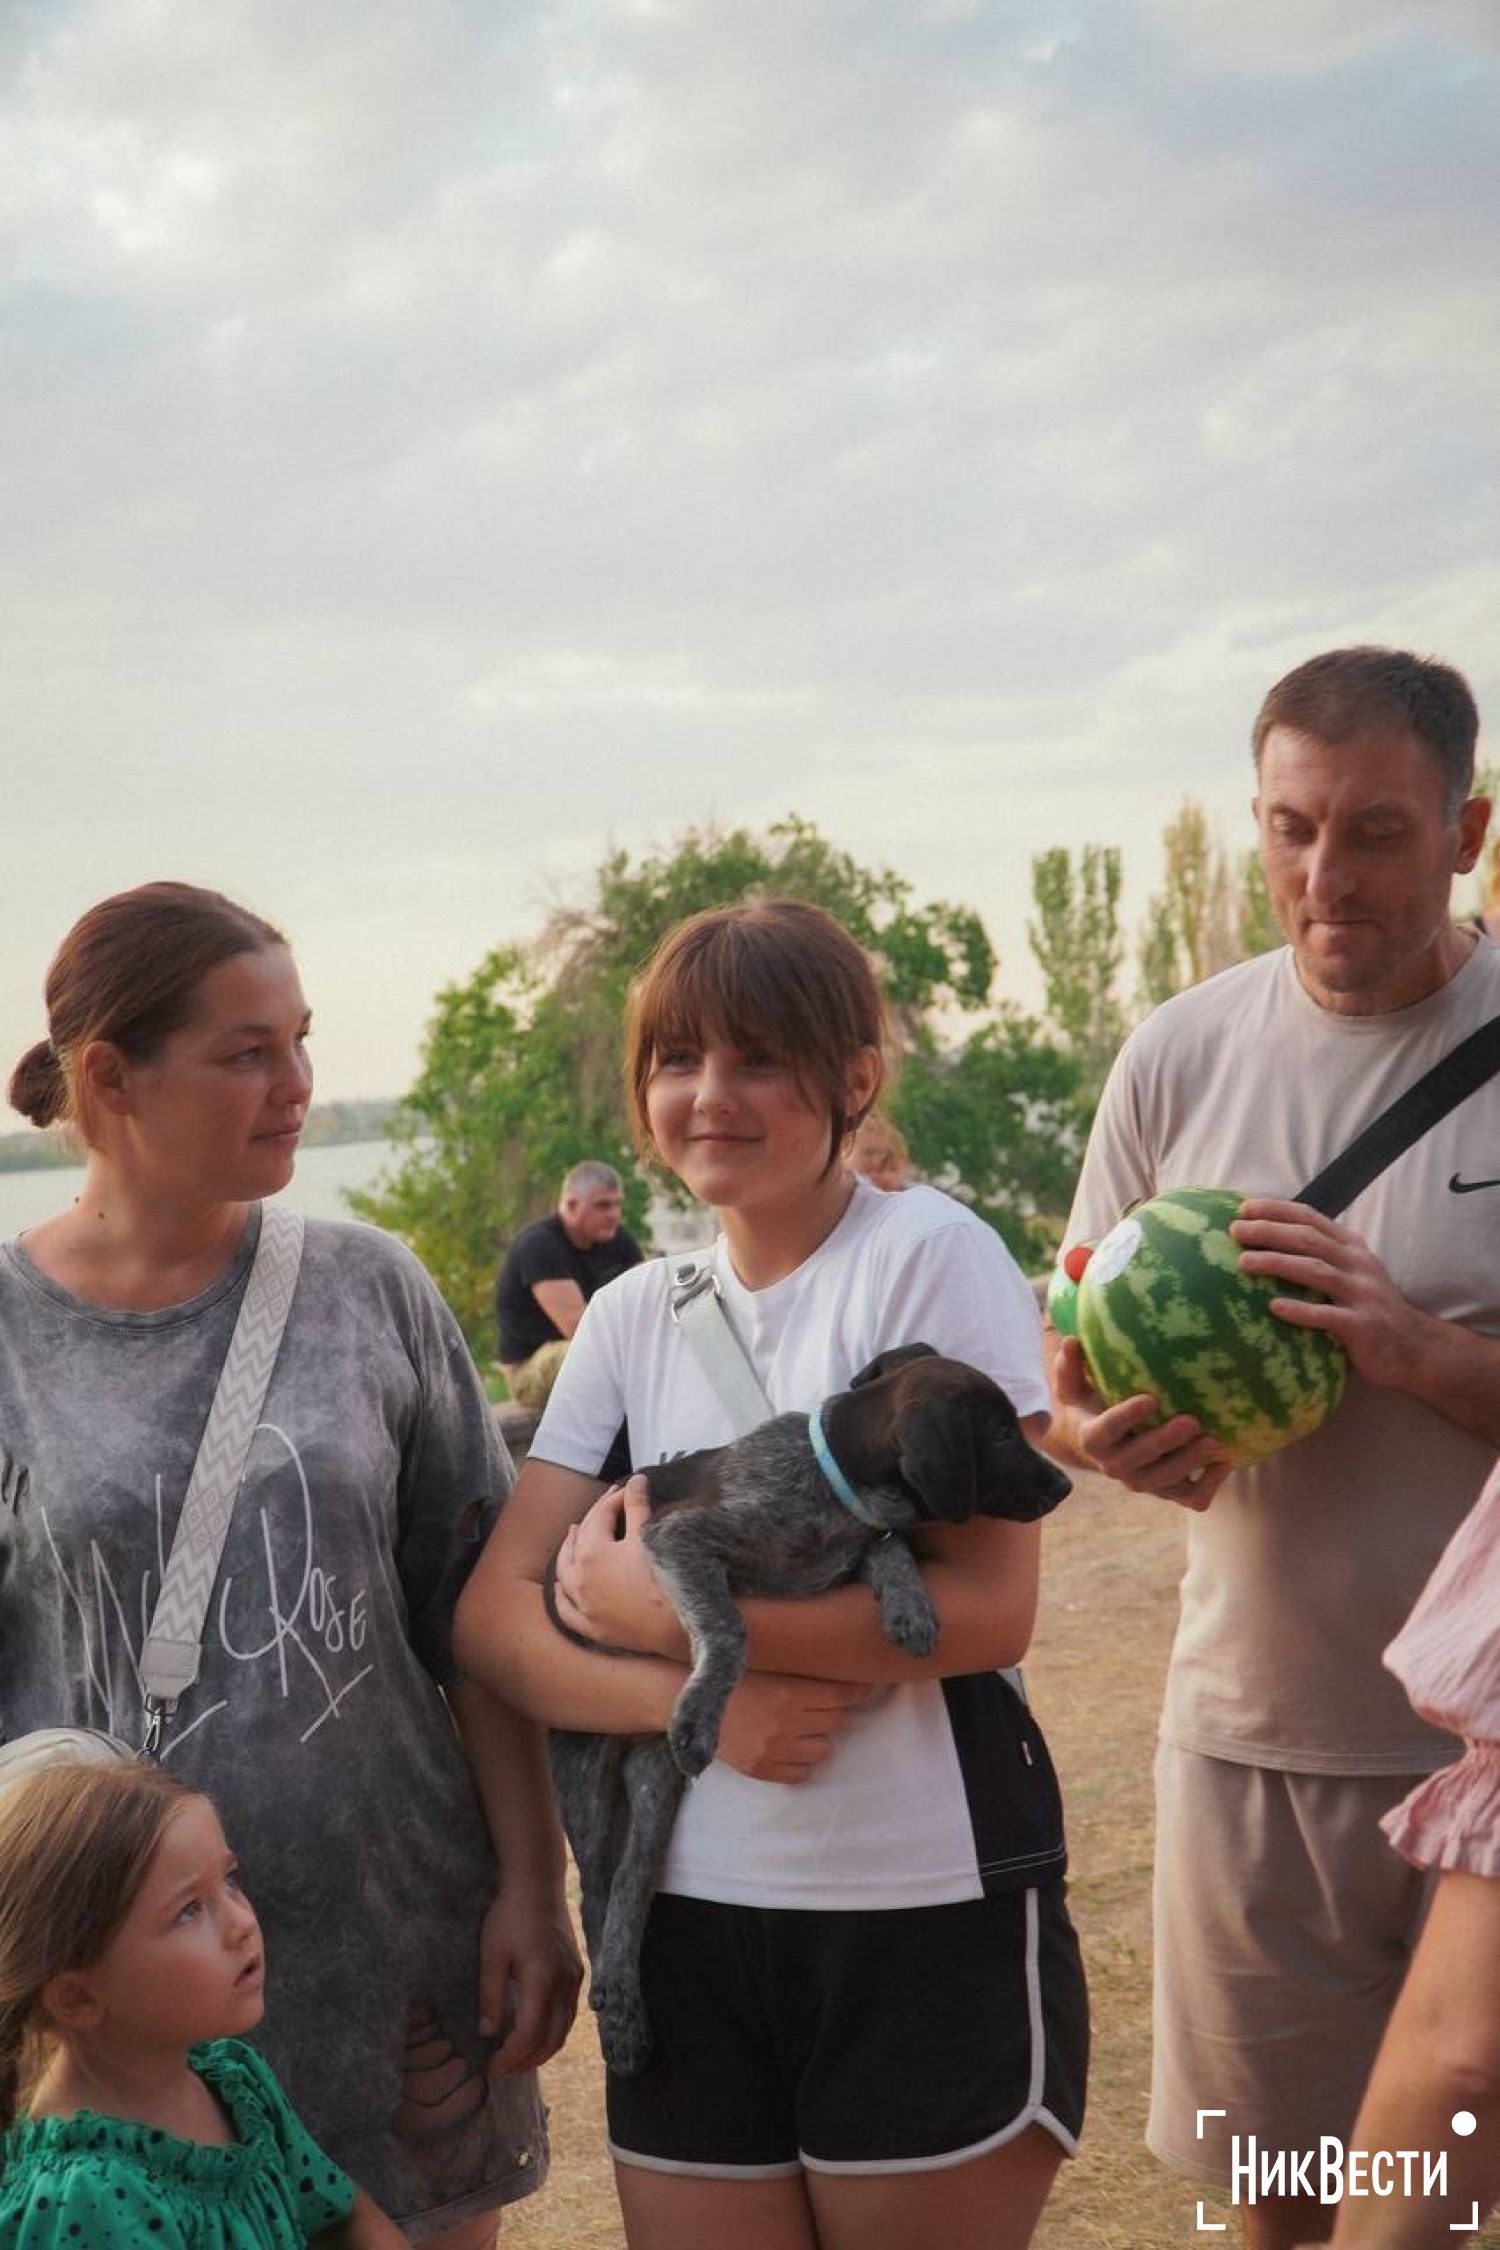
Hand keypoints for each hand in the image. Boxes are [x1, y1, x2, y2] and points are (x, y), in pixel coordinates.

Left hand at [477, 1883, 582, 2074]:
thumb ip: (491, 1996)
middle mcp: (565, 1983)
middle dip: (527, 2061)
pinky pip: (569, 2013)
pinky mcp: (577, 1971)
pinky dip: (554, 2032)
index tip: (492, 2066)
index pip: (530, 2033)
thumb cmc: (510, 1916)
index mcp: (542, 1980)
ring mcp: (575, 1977)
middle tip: (502, 2069)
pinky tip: (536, 2033)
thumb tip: (487, 2033)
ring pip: (565, 2029)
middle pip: (553, 2039)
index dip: (511, 2056)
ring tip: (517, 2058)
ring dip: (543, 2050)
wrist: (538, 1883)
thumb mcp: (492, 1955)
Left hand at [551, 1478, 686, 1657]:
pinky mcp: (592, 1628)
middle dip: (592, 1519)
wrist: (677, 1625)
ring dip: (567, 1552)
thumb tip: (635, 1480)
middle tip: (606, 1504)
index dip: (615, 1499)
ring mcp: (583, 1605)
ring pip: (564, 1574)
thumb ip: (637, 1505)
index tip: (629, 1489)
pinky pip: (566, 1610)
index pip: (600, 1516)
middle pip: (579, 1541)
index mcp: (592, 1553)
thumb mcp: (648, 1537)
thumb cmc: (664, 1578)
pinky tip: (560, 1587)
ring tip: (572, 1535)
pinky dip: (561, 1596)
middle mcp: (579, 1578)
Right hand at [715, 1671, 878, 1782]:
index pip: (842, 1696)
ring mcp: (774, 1749)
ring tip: (799, 1725)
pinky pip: (802, 1773)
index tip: (866, 1688)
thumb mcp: (771, 1666)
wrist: (690, 1702)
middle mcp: (786, 1722)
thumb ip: (805, 1670)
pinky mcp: (762, 1770)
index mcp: (790, 1691)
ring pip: (824, 1749)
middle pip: (836, 1722)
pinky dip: (800, 1761)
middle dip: (831, 1712)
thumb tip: (851, 1672)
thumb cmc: (734, 1677)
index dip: (857, 1692)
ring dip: (817, 1737)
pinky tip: (786, 1745)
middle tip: (817, 1703)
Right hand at [1052, 1334, 1230, 1511]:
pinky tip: (1225, 1464)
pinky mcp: (1165, 1491)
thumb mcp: (1073, 1387)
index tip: (1150, 1399)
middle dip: (1165, 1443)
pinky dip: (1208, 1486)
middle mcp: (1115, 1466)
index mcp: (1093, 1439)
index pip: (1107, 1432)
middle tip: (1192, 1421)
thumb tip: (1071, 1340)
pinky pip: (1188, 1498)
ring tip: (1214, 1442)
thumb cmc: (1090, 1406)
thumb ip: (1070, 1367)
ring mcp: (1141, 1481)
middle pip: (1138, 1461)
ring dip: (1189, 1464)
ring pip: (1164, 1482)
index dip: (1127, 1418)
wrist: (1101, 1446)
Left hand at [1231, 1198, 1421, 1391]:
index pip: (1312, 1218)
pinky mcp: (1363, 1326)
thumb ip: (1322, 1257)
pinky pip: (1328, 1316)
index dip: (1278, 1210)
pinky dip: (1301, 1310)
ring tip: (1244, 1262)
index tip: (1244, 1207)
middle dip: (1270, 1231)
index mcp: (1351, 1248)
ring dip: (1278, 1263)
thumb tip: (1268, 1244)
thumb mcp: (1352, 1274)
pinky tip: (1274, 1307)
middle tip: (1235, 1230)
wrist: (1417, 1348)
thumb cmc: (1371, 1309)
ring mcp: (1362, 1294)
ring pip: (1316, 1271)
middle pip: (1309, 1240)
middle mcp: (1358, 1265)